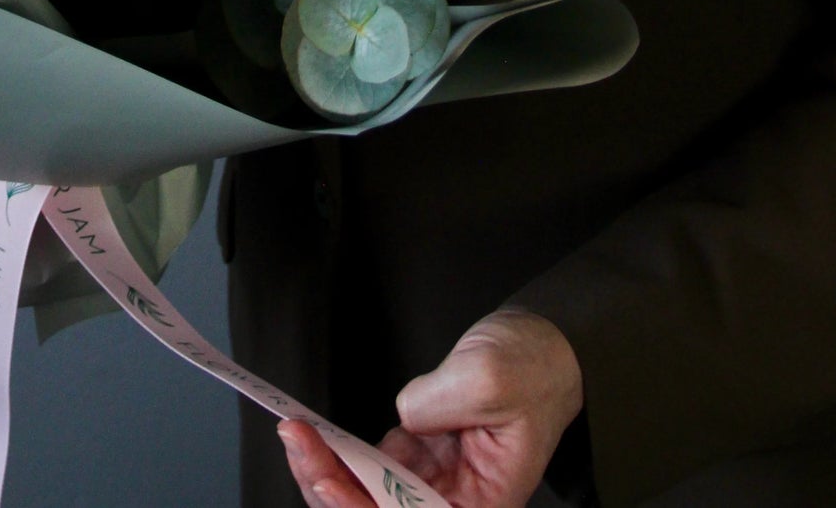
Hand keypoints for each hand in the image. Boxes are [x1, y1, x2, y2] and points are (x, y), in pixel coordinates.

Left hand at [278, 308, 583, 507]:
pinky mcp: (420, 450)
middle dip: (333, 487)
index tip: (330, 484)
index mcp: (485, 500)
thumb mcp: (489, 379)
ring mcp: (434, 475)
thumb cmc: (532, 367)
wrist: (540, 343)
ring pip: (368, 490)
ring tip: (295, 435)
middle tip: (298, 446)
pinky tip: (313, 433)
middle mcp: (456, 497)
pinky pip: (370, 461)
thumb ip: (439, 405)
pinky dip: (338, 449)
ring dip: (326, 468)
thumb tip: (402, 415)